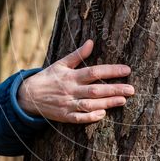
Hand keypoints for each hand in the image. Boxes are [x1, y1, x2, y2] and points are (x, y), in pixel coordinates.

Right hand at [17, 39, 133, 123]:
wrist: (28, 96)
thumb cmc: (48, 77)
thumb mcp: (61, 63)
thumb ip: (78, 55)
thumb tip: (91, 42)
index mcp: (71, 76)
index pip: (94, 72)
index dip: (111, 71)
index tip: (127, 70)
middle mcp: (71, 90)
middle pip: (96, 90)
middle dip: (115, 89)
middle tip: (131, 89)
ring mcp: (68, 104)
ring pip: (90, 105)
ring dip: (107, 103)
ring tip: (123, 100)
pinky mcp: (64, 116)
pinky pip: (79, 118)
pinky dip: (91, 117)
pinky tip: (103, 114)